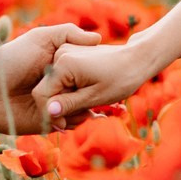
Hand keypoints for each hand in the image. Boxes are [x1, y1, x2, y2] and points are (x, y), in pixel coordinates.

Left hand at [0, 22, 101, 133]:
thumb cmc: (9, 60)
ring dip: (84, 109)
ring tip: (88, 106)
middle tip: (105, 93)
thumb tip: (98, 38)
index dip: (98, 71)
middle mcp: (60, 86)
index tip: (110, 69)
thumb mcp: (39, 38)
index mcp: (61, 67)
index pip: (88, 70)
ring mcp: (55, 105)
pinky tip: (70, 115)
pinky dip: (72, 122)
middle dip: (96, 93)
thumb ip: (68, 33)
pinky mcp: (47, 123)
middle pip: (88, 91)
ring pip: (81, 110)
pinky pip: (67, 125)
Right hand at [32, 39, 163, 114]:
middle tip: (84, 117)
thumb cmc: (121, 77)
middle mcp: (60, 54)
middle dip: (63, 107)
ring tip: (90, 108)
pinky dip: (74, 90)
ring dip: (69, 100)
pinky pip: (65, 79)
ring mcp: (65, 53)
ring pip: (57, 86)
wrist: (138, 58)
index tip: (65, 126)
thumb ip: (69, 104)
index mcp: (63, 63)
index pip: (42, 94)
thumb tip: (49, 111)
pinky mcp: (71, 55)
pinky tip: (89, 97)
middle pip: (49, 90)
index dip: (50, 113)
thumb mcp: (95, 96)